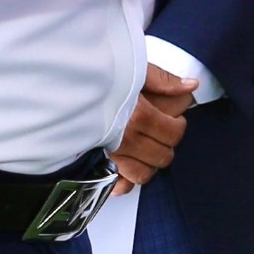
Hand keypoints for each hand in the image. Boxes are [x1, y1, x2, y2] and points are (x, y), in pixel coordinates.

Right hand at [108, 62, 196, 191]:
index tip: (174, 121)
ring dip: (148, 164)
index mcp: (139, 115)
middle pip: (162, 156)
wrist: (62, 87)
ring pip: (143, 174)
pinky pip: (117, 185)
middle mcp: (125, 138)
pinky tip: (126, 168)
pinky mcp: (95, 164)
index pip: (173, 133)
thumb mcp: (131, 68)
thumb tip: (190, 86)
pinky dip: (124, 181)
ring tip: (145, 151)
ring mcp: (110, 154)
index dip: (178, 127)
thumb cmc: (96, 78)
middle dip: (166, 146)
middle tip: (160, 135)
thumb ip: (163, 79)